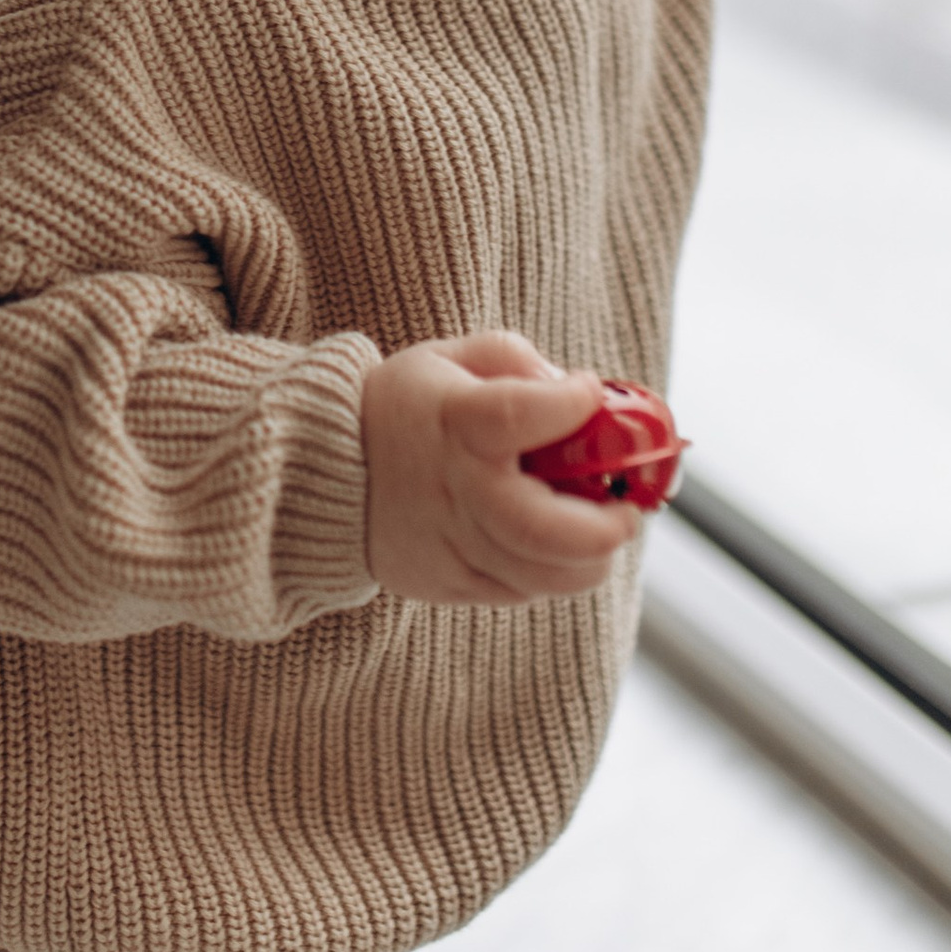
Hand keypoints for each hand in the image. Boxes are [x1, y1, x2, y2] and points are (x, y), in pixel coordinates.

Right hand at [361, 330, 642, 606]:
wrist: (323, 470)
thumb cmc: (401, 406)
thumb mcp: (450, 359)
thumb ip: (515, 362)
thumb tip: (573, 392)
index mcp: (455, 423)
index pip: (519, 415)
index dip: (570, 405)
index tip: (590, 392)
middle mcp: (454, 491)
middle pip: (544, 530)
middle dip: (605, 527)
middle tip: (627, 510)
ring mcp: (449, 546)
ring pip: (541, 577)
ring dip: (589, 559)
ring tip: (599, 531)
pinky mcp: (446, 584)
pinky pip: (516, 592)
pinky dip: (547, 573)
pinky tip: (548, 543)